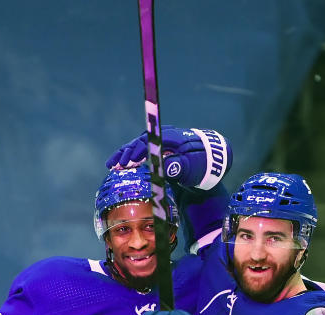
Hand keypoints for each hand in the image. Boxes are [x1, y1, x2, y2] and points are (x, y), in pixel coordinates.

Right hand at [106, 126, 232, 190]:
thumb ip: (178, 166)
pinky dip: (131, 157)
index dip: (137, 152)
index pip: (151, 142)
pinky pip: (142, 150)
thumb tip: (163, 167)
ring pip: (139, 145)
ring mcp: (161, 140)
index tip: (127, 162)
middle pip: (141, 142)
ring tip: (112, 165)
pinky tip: (121, 164)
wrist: (212, 161)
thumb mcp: (192, 168)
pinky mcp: (160, 147)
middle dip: (126, 154)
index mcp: (173, 138)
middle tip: (114, 165)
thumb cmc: (202, 165)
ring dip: (125, 155)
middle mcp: (165, 136)